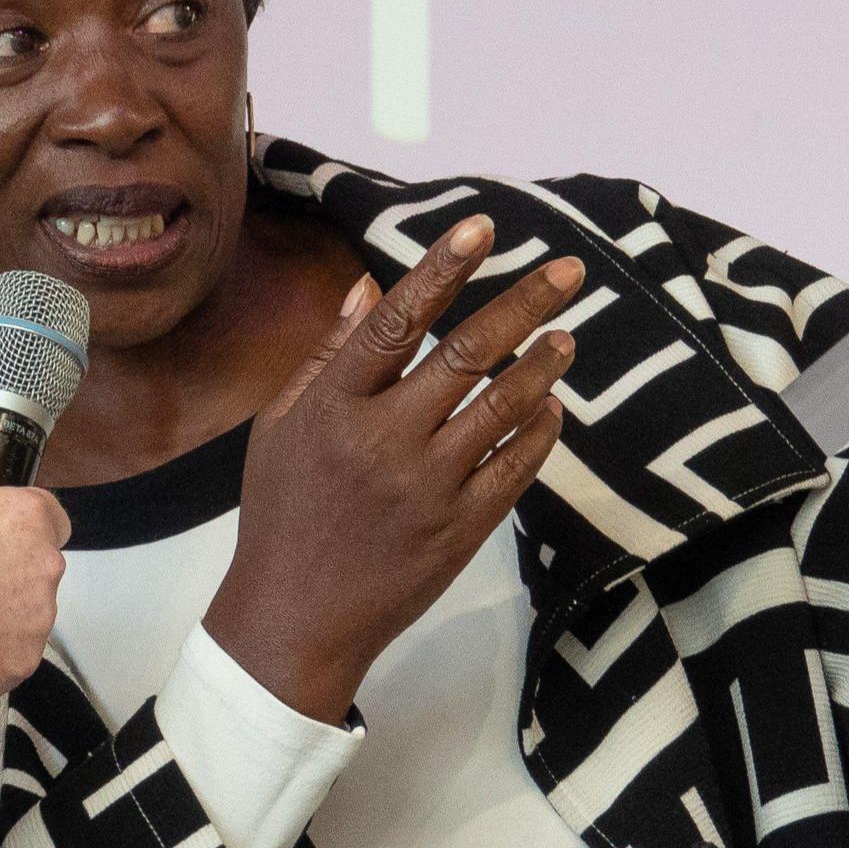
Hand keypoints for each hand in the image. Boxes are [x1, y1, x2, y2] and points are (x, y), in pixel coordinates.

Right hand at [0, 488, 68, 701]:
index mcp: (21, 516)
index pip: (52, 517)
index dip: (24, 530)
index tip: (1, 540)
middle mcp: (42, 565)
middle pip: (37, 568)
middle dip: (8, 575)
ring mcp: (38, 617)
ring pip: (28, 614)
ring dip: (0, 616)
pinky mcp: (24, 661)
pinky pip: (13, 653)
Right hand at [203, 217, 584, 723]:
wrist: (297, 619)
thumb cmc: (283, 513)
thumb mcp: (281, 428)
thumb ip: (326, 357)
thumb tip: (371, 287)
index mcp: (333, 408)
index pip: (396, 322)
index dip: (441, 270)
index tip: (481, 228)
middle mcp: (383, 440)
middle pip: (465, 354)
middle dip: (523, 304)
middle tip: (567, 270)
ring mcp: (428, 487)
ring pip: (503, 407)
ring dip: (543, 364)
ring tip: (567, 336)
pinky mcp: (461, 528)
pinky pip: (516, 467)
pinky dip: (540, 431)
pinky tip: (551, 406)